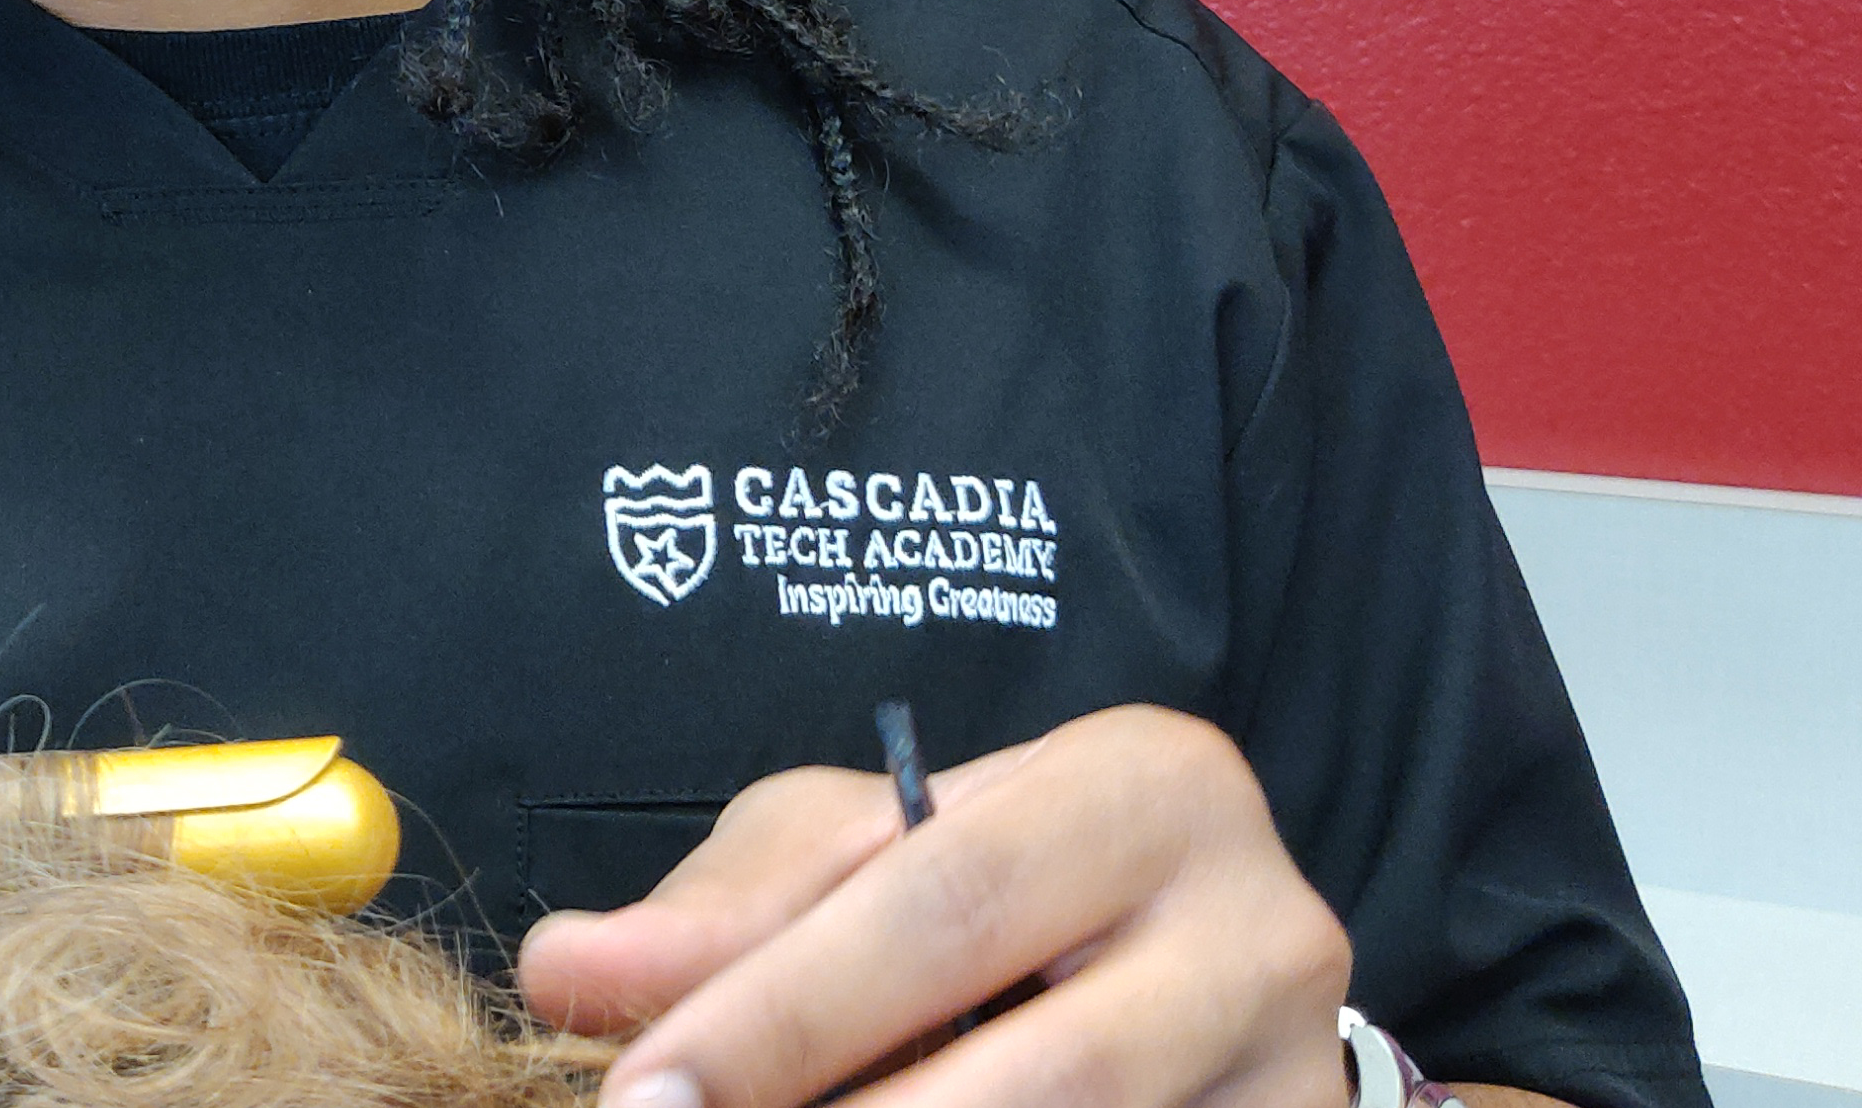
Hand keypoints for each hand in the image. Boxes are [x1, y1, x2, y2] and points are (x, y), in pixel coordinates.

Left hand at [518, 705, 1352, 1107]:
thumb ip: (725, 912)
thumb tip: (563, 969)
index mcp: (1147, 785)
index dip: (778, 1013)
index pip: (937, 905)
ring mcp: (1298, 1073)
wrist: (1179, 970)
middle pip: (1031, 1071)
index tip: (638, 1092)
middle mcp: (1261, 925)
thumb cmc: (986, 886)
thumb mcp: (856, 852)